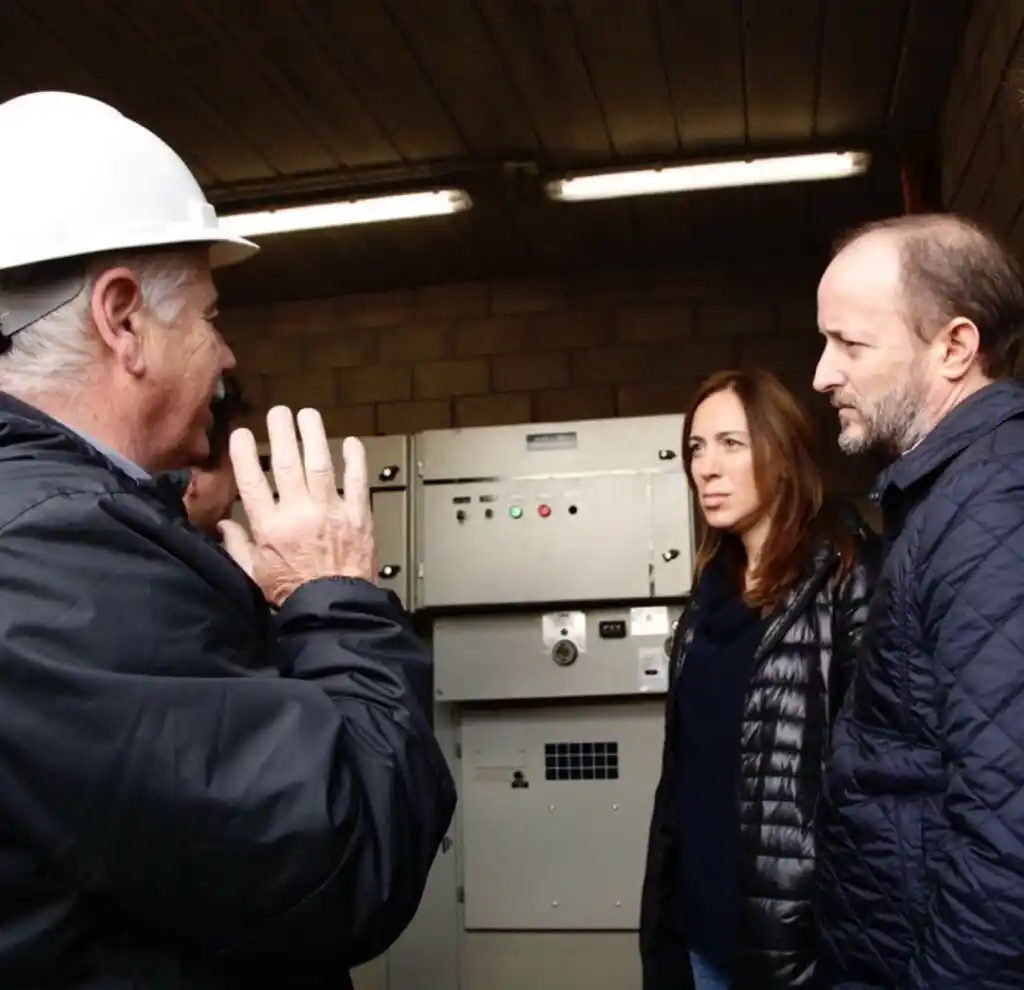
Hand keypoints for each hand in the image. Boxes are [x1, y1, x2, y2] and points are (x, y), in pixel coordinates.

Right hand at [217, 405, 376, 605]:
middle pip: (286, 464)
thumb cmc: (294, 594)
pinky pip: (358, 481)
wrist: (334, 610)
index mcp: (270, 528)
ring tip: (308, 415)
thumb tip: (223, 525)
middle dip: (280, 434)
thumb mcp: (256, 574)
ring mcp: (330, 512)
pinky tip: (351, 442)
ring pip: (319, 464)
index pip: (252, 482)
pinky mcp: (358, 516)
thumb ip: (238, 547)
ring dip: (313, 436)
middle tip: (278, 413)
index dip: (244, 455)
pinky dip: (355, 460)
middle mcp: (299, 514)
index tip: (241, 434)